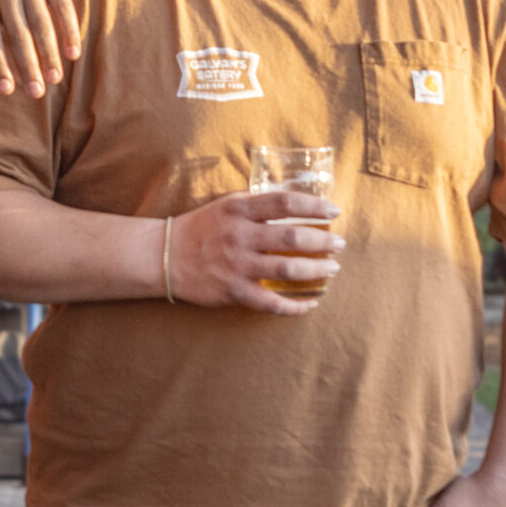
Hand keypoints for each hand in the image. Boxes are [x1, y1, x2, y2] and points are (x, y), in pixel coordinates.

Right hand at [168, 189, 343, 313]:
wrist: (165, 256)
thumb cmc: (202, 228)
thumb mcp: (227, 205)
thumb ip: (258, 203)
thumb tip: (296, 201)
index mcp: (239, 210)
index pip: (285, 203)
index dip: (314, 206)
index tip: (334, 212)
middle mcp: (239, 236)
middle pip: (292, 238)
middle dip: (323, 242)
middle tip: (339, 244)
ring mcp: (236, 266)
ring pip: (287, 270)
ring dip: (316, 270)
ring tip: (332, 269)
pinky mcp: (233, 292)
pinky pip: (271, 303)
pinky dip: (295, 306)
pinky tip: (311, 303)